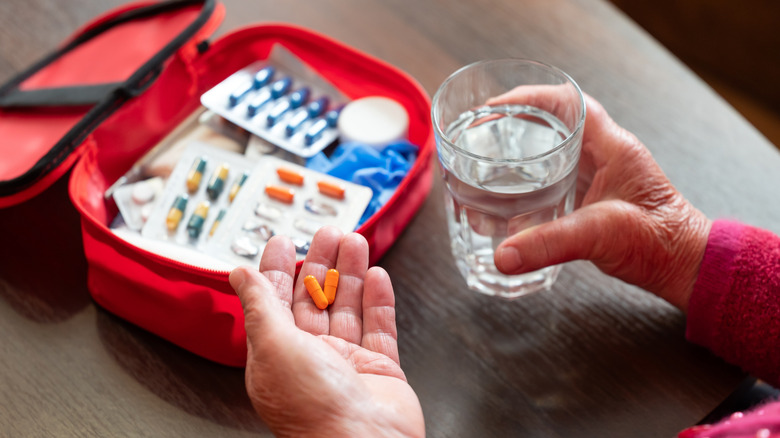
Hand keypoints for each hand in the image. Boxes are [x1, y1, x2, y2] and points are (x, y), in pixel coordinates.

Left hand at [229, 227, 423, 437]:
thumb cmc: (313, 408)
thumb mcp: (274, 345)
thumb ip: (260, 305)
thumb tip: (238, 275)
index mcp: (277, 355)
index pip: (275, 302)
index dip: (279, 269)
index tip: (284, 242)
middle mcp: (311, 359)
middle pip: (315, 299)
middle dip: (321, 263)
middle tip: (328, 233)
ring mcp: (347, 364)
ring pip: (348, 307)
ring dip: (351, 273)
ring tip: (355, 242)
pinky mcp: (380, 369)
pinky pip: (379, 326)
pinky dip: (379, 300)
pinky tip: (377, 276)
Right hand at [490, 88, 711, 310]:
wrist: (683, 266)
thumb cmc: (659, 242)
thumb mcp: (599, 236)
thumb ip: (549, 244)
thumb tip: (503, 256)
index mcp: (612, 147)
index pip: (569, 103)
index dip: (530, 98)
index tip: (497, 107)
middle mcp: (605, 155)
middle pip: (554, 122)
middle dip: (516, 123)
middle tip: (483, 132)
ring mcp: (598, 176)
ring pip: (553, 149)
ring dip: (521, 151)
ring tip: (487, 158)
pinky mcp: (592, 198)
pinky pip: (555, 176)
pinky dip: (529, 179)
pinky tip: (509, 195)